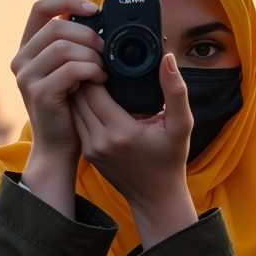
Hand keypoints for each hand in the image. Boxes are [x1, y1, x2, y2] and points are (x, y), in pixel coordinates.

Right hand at [11, 0, 105, 161]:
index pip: (41, 8)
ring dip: (92, 55)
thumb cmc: (70, 107)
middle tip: (105, 51)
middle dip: (89, 34)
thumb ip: (74, 46)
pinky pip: (71, 68)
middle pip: (57, 25)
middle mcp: (22, 59)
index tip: (94, 9)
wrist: (59, 147)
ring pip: (64, 46)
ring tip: (103, 70)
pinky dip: (92, 70)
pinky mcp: (39, 93)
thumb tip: (96, 19)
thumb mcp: (69, 70)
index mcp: (28, 49)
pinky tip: (100, 80)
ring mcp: (27, 76)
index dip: (68, 1)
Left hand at [70, 53, 196, 246]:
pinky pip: (76, 121)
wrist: (156, 196)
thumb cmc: (170, 159)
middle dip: (85, 77)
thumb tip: (168, 58)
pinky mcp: (86, 153)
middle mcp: (100, 140)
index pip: (93, 90)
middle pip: (78, 96)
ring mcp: (90, 148)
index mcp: (122, 131)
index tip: (106, 61)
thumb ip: (175, 91)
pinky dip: (80, 106)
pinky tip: (91, 96)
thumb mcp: (181, 125)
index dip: (95, 71)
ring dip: (79, 91)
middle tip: (97, 63)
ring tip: (93, 76)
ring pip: (73, 108)